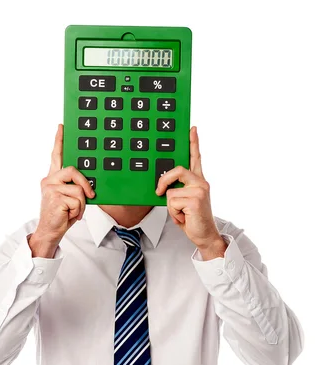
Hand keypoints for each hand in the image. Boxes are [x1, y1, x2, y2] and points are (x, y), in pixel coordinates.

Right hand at [33, 124, 95, 246]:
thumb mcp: (70, 199)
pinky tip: (69, 216)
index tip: (62, 127)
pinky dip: (78, 211)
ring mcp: (51, 188)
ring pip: (78, 190)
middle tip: (91, 196)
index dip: (59, 141)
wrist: (49, 232)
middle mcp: (49, 180)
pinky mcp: (54, 197)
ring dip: (81, 205)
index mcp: (53, 178)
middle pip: (73, 170)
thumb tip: (88, 184)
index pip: (56, 156)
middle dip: (85, 185)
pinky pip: (77, 201)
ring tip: (73, 212)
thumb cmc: (61, 216)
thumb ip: (74, 187)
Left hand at [155, 126, 222, 249]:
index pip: (195, 158)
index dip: (193, 142)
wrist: (205, 236)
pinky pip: (172, 202)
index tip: (192, 128)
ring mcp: (200, 189)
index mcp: (198, 181)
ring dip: (172, 207)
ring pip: (171, 192)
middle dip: (163, 182)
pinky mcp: (196, 199)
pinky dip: (174, 213)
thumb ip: (177, 189)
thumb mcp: (183, 201)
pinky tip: (185, 218)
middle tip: (158, 192)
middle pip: (177, 170)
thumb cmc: (193, 220)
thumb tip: (164, 186)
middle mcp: (201, 182)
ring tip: (182, 214)